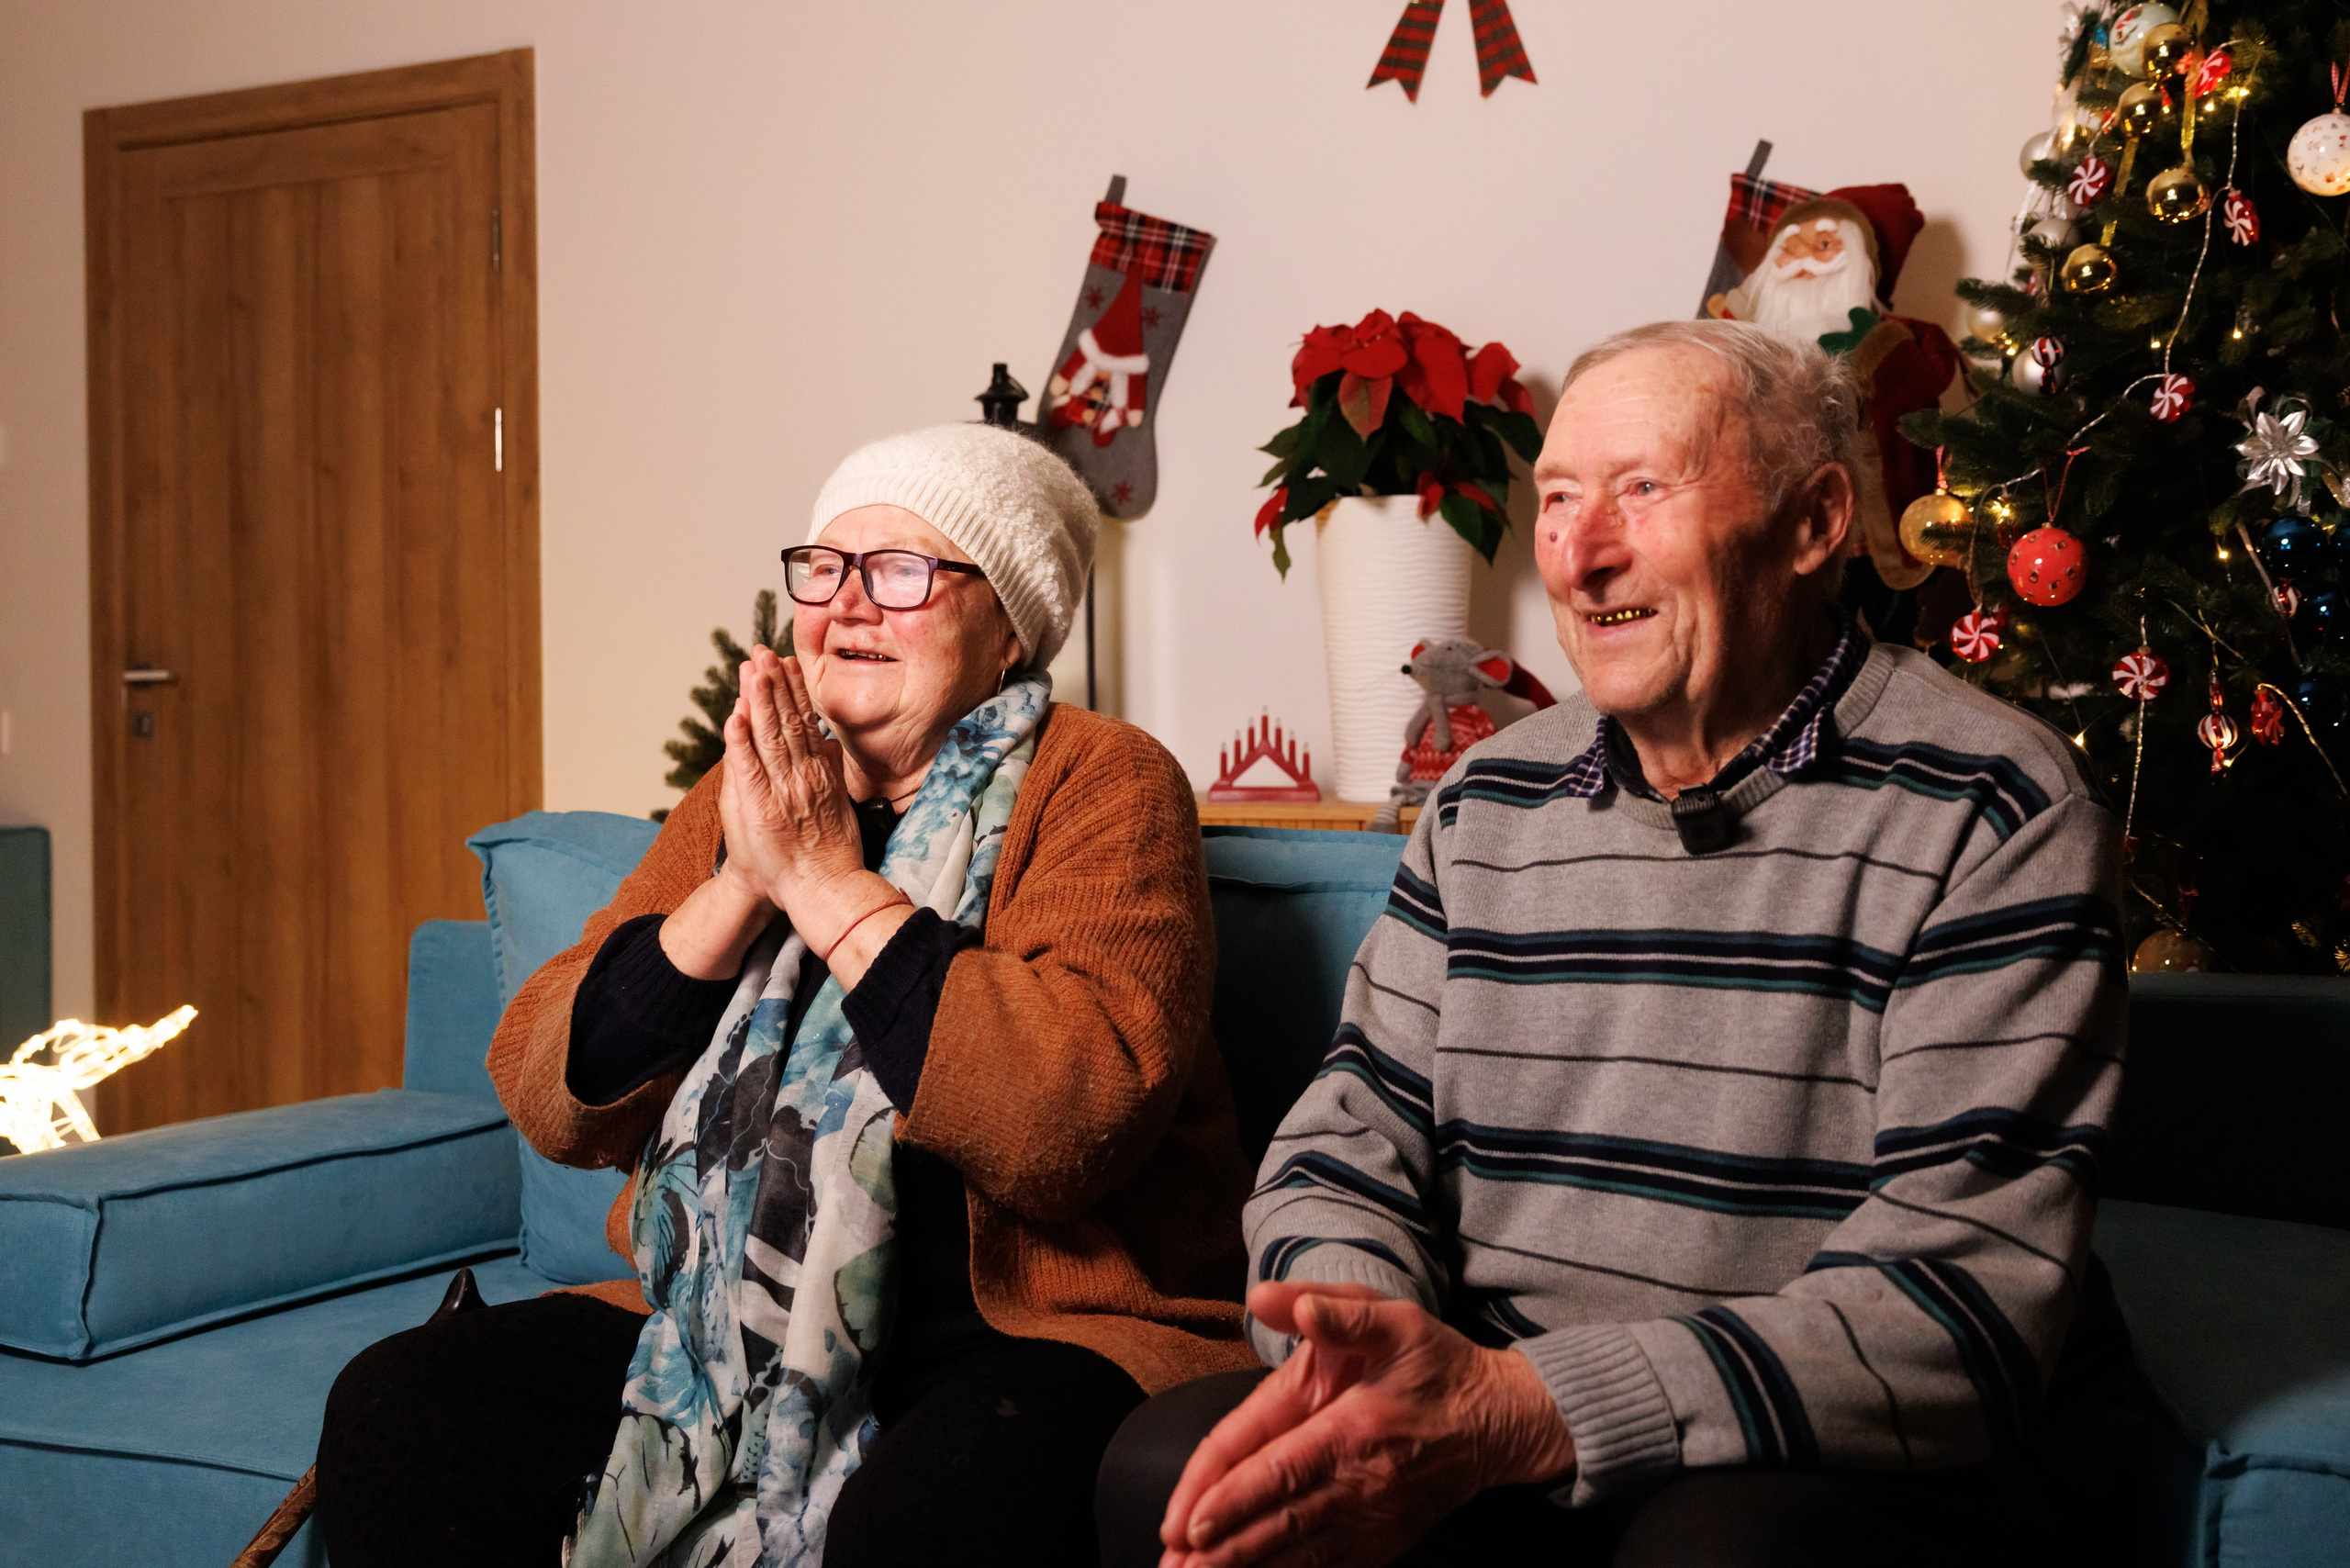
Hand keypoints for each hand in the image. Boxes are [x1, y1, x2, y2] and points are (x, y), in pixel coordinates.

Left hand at [720, 646, 879, 949]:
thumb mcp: (839, 802)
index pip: (804, 720)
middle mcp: (801, 775)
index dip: (793, 689)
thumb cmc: (827, 851)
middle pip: (786, 720)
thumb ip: (830, 769)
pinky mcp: (760, 808)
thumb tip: (827, 742)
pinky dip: (739, 742)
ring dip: (758, 700)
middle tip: (763, 652)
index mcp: (819, 771)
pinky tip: (735, 716)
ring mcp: (781, 790)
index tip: (785, 661)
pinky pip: (747, 769)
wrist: (818, 888)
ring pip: (768, 736)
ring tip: (751, 669)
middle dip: (772, 683)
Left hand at [1158, 1281, 1575, 1567]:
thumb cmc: (1440, 1365)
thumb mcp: (1393, 1320)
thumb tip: (1269, 1295)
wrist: (1500, 1421)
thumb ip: (1333, 1311)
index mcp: (1351, 1427)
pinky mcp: (1383, 1541)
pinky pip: (1327, 1566)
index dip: (1232, 1499)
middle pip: (1278, 1523)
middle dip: (1222, 1549)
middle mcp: (1359, 1482)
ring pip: (1298, 1553)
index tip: (1189, 1522)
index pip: (1278, 1470)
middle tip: (1173, 1567)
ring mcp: (1373, 1519)